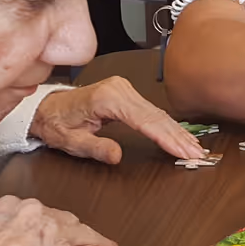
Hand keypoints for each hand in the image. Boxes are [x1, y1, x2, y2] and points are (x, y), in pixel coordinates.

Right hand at [0, 195, 119, 245]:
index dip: (44, 222)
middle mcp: (39, 218)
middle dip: (72, 229)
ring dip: (94, 240)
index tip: (47, 229)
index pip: (36, 210)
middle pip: (63, 220)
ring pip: (81, 235)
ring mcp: (55, 238)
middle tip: (80, 236)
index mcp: (15, 210)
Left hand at [30, 77, 205, 163]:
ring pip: (158, 113)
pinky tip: (180, 136)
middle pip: (156, 116)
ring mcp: (124, 89)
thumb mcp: (70, 141)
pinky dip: (167, 125)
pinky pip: (152, 111)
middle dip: (178, 136)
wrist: (47, 108)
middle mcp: (119, 89)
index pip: (145, 120)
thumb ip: (94, 148)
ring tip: (195, 149)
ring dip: (177, 132)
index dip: (167, 138)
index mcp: (106, 98)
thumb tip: (117, 156)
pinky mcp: (126, 93)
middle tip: (198, 154)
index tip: (184, 151)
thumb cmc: (57, 123)